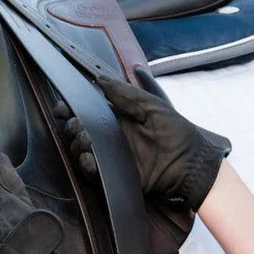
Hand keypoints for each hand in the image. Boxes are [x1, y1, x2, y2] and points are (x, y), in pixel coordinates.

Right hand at [62, 69, 229, 210]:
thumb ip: (127, 93)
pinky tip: (88, 157)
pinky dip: (86, 164)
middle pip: (80, 129)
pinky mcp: (115, 174)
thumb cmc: (177, 131)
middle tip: (77, 125)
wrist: (191, 164)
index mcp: (120, 116)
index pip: (89, 109)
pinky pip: (92, 171)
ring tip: (85, 140)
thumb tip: (99, 79)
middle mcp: (112, 135)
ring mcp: (113, 155)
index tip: (62, 107)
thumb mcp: (154, 105)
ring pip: (82, 148)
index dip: (72, 107)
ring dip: (78, 143)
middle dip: (73, 126)